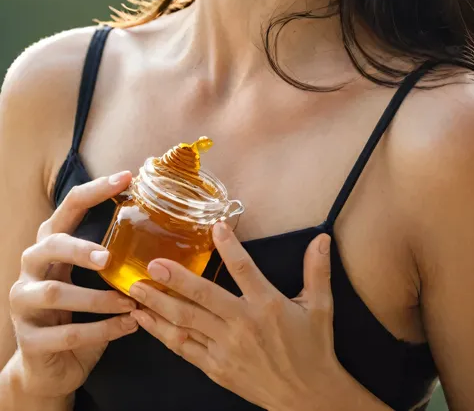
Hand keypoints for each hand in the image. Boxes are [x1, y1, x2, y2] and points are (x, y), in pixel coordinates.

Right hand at [9, 171, 137, 399]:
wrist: (48, 368)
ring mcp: (24, 303)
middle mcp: (31, 268)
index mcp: (49, 245)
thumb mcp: (88, 282)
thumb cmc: (76, 316)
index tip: (127, 177)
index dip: (96, 191)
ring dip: (97, 299)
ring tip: (130, 302)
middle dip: (80, 248)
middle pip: (50, 246)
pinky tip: (126, 327)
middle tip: (109, 257)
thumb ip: (109, 259)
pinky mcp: (29, 338)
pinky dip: (100, 331)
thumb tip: (158, 233)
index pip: (68, 207)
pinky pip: (67, 333)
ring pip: (57, 293)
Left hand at [129, 223, 338, 410]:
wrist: (309, 398)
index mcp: (268, 306)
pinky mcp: (217, 367)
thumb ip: (317, 270)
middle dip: (175, 281)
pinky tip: (146, 320)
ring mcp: (227, 348)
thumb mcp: (320, 307)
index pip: (245, 269)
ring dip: (160, 305)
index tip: (215, 227)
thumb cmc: (313, 349)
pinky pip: (184, 348)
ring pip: (187, 323)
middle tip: (152, 265)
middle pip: (204, 297)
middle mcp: (243, 325)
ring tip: (136, 290)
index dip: (230, 247)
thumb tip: (322, 239)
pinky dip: (163, 333)